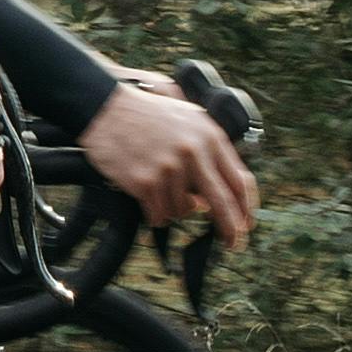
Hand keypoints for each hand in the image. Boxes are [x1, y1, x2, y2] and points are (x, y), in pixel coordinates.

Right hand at [79, 76, 256, 251]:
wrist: (105, 108)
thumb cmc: (145, 114)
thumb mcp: (187, 120)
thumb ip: (207, 152)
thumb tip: (211, 197)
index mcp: (209, 136)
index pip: (239, 180)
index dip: (246, 208)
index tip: (245, 223)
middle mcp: (193, 152)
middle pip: (222, 202)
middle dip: (229, 228)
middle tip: (231, 243)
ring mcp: (169, 168)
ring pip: (183, 210)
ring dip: (173, 208)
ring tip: (157, 187)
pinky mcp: (146, 181)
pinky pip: (159, 214)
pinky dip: (154, 213)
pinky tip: (145, 195)